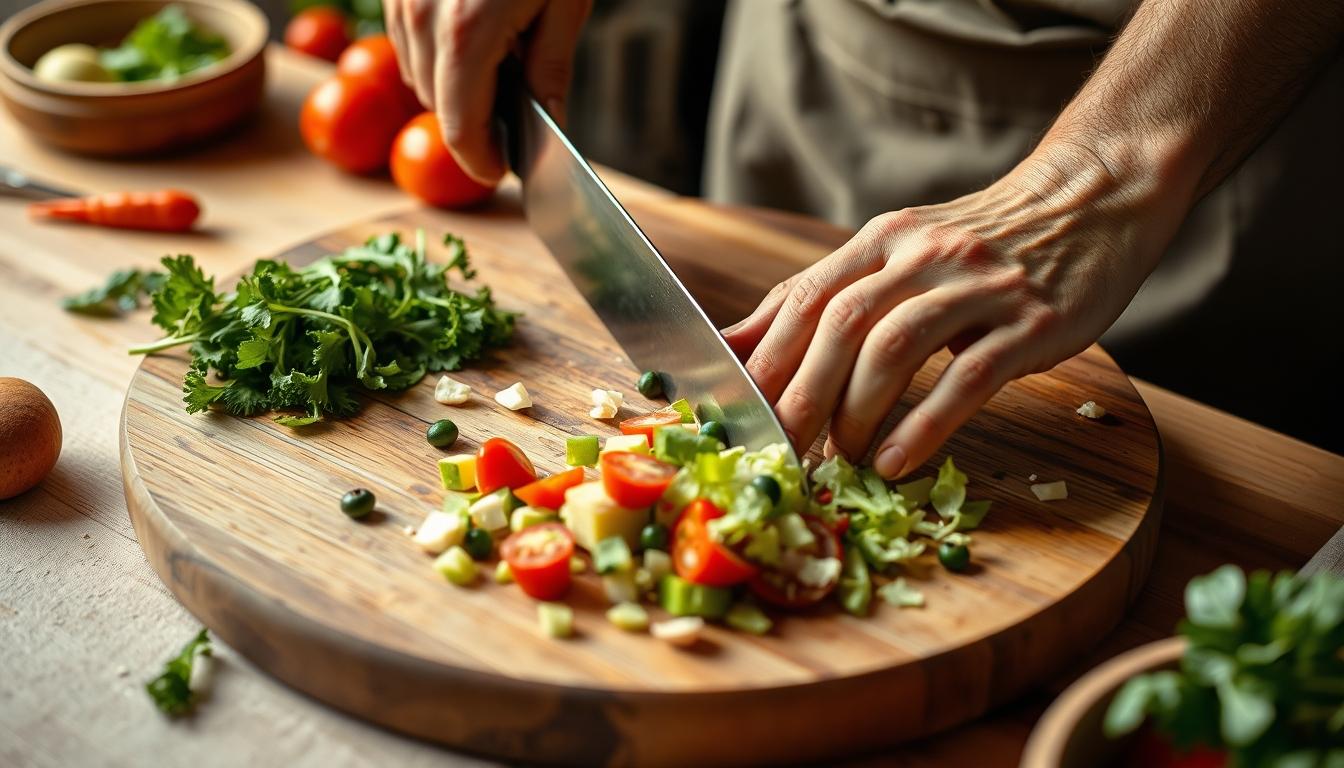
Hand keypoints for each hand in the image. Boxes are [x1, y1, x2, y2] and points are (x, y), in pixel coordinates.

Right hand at [384, 0, 591, 183]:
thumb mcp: (565, 1)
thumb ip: (551, 66)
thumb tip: (551, 120)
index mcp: (466, 32)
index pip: (462, 129)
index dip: (482, 161)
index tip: (501, 170)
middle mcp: (421, 18)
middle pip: (438, 107)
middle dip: (475, 121)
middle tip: (517, 110)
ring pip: (417, 76)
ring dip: (453, 86)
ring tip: (500, 60)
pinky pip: (407, 40)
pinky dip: (435, 52)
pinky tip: (475, 34)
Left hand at [722, 143, 1185, 477]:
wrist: (1095, 199)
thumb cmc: (986, 243)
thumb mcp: (902, 253)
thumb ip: (830, 295)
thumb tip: (742, 344)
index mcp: (883, 239)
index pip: (804, 297)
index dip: (764, 357)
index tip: (737, 410)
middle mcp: (924, 255)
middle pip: (840, 324)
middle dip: (800, 395)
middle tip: (781, 449)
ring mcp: (980, 286)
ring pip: (895, 348)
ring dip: (855, 412)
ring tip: (840, 458)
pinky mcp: (1033, 322)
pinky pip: (968, 378)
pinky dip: (924, 425)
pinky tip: (896, 461)